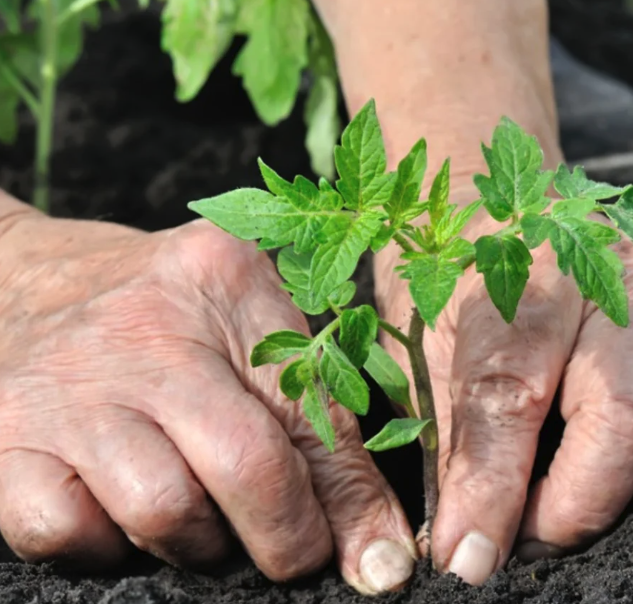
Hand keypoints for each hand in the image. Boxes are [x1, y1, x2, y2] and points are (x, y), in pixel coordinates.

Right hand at [0, 198, 416, 594]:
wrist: (25, 280)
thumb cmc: (163, 311)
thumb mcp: (249, 327)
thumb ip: (319, 424)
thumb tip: (377, 555)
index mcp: (224, 282)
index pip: (311, 410)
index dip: (350, 503)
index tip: (375, 562)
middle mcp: (144, 330)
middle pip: (243, 465)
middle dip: (285, 538)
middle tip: (290, 550)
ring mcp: (66, 386)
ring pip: (162, 512)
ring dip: (197, 544)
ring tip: (202, 516)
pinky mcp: (3, 437)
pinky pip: (63, 531)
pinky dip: (106, 546)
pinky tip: (121, 512)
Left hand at [375, 187, 632, 585]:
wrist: (516, 208)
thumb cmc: (462, 278)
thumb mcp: (429, 343)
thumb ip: (454, 438)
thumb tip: (467, 548)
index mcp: (523, 267)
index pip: (512, 390)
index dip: (491, 489)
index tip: (470, 558)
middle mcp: (616, 272)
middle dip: (581, 503)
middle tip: (530, 535)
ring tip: (580, 488)